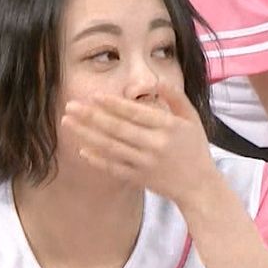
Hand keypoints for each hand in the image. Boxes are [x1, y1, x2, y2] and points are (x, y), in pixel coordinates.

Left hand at [62, 86, 218, 205]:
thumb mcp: (192, 118)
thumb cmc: (195, 148)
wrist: (199, 186)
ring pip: (111, 147)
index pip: (135, 113)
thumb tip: (157, 81)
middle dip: (91, 116)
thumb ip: (175, 97)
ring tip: (68, 122)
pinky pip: (114, 168)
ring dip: (87, 134)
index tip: (94, 95)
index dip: (113, 104)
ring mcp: (145, 164)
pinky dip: (97, 159)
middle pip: (118, 129)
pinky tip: (81, 149)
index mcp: (168, 127)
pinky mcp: (139, 178)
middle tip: (71, 105)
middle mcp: (155, 145)